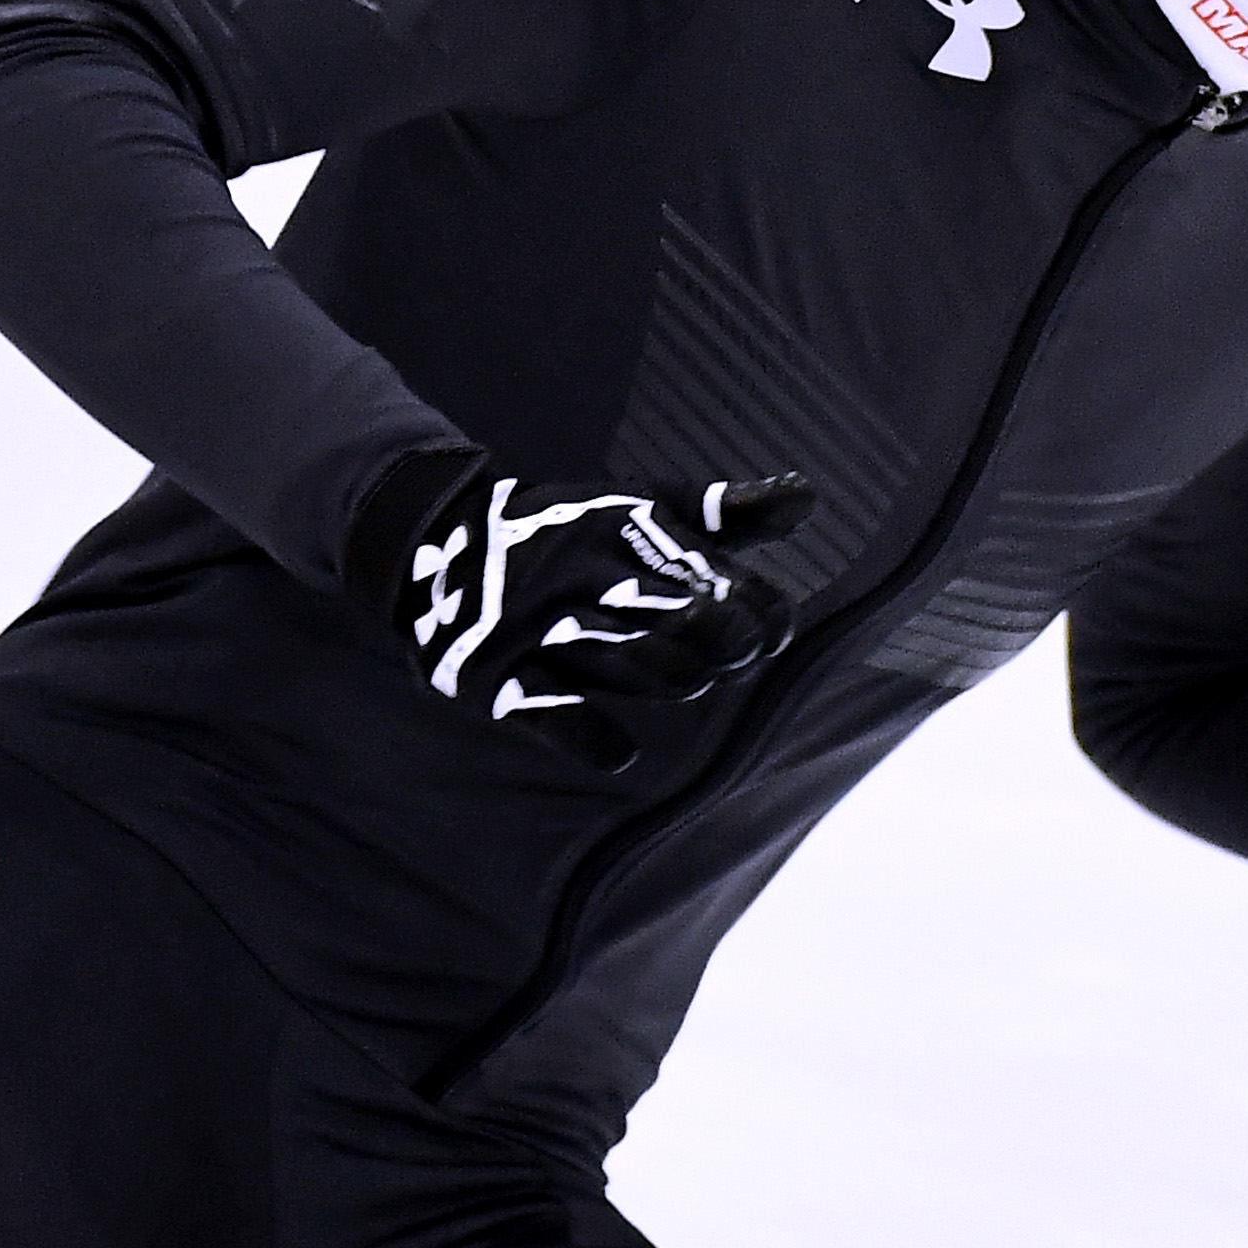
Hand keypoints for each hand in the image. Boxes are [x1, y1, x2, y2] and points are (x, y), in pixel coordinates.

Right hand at [393, 468, 813, 772]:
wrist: (438, 544)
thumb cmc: (568, 529)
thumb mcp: (642, 507)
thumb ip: (725, 511)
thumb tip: (809, 498)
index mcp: (620, 528)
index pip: (710, 573)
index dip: (757, 610)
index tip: (772, 631)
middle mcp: (581, 573)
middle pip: (681, 623)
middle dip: (724, 647)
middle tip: (732, 657)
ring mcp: (536, 627)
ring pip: (632, 669)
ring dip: (675, 682)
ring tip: (688, 679)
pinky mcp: (494, 675)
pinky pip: (552, 715)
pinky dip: (593, 739)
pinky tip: (621, 749)